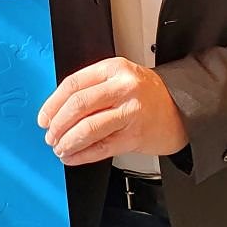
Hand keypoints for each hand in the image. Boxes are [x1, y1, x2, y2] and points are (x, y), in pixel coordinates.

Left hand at [38, 57, 187, 165]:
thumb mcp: (120, 78)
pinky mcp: (135, 135)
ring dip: (68, 141)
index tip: (44, 117)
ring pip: (89, 127)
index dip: (53, 103)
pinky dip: (82, 155)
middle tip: (50, 134)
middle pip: (79, 105)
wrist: (182, 110)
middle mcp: (123, 88)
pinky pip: (102, 147)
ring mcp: (130, 111)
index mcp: (114, 69)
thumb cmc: (147, 95)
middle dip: (58, 124)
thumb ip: (92, 88)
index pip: (74, 84)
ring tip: (60, 147)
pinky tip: (73, 157)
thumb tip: (56, 110)